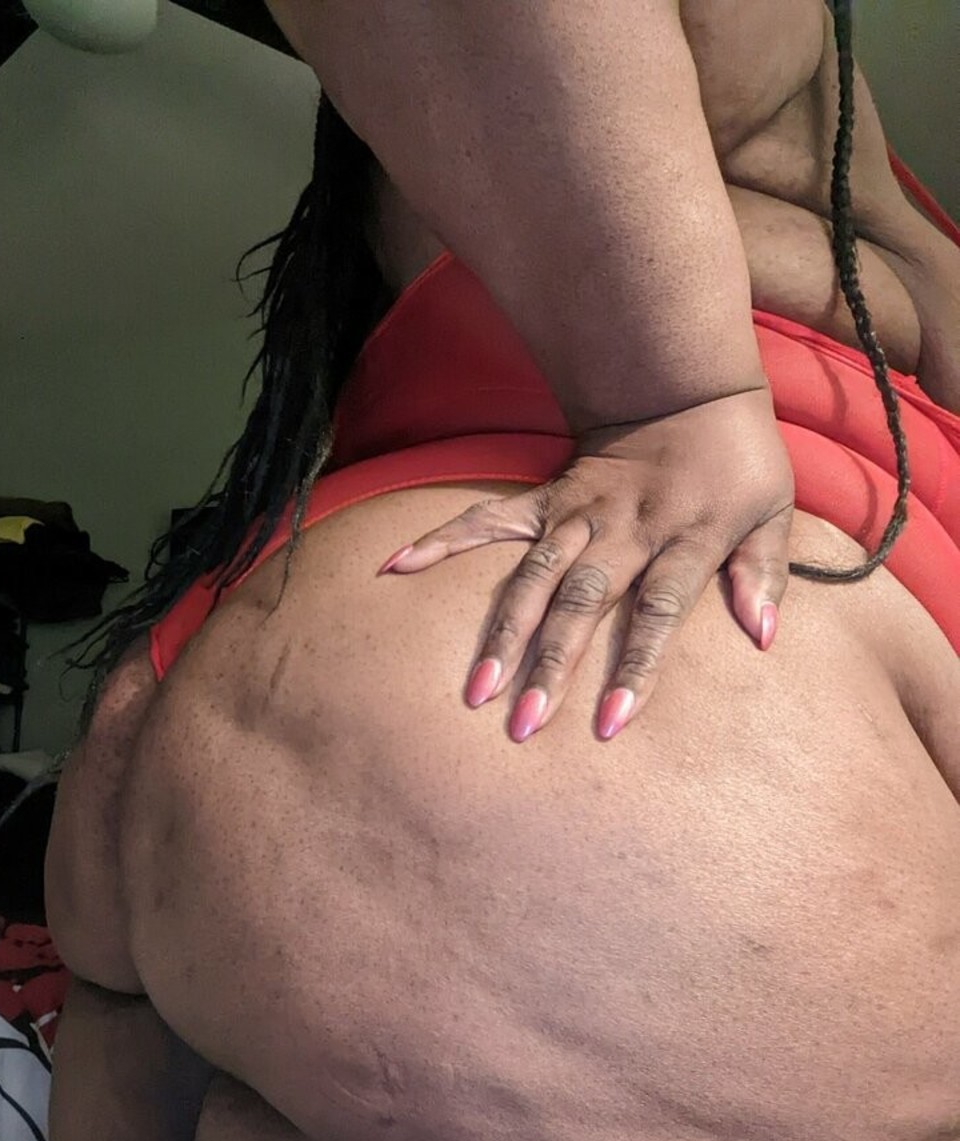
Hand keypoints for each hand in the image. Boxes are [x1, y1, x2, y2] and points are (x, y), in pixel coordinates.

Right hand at [378, 386, 794, 740]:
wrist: (685, 383)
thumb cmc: (737, 457)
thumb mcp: (775, 508)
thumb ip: (767, 572)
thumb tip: (764, 635)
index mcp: (685, 535)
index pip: (658, 613)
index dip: (634, 668)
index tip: (610, 723)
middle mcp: (625, 528)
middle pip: (582, 603)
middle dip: (551, 665)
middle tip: (523, 724)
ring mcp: (578, 512)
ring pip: (532, 576)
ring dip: (503, 633)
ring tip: (475, 690)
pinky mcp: (546, 497)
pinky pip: (488, 520)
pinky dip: (443, 540)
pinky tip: (398, 566)